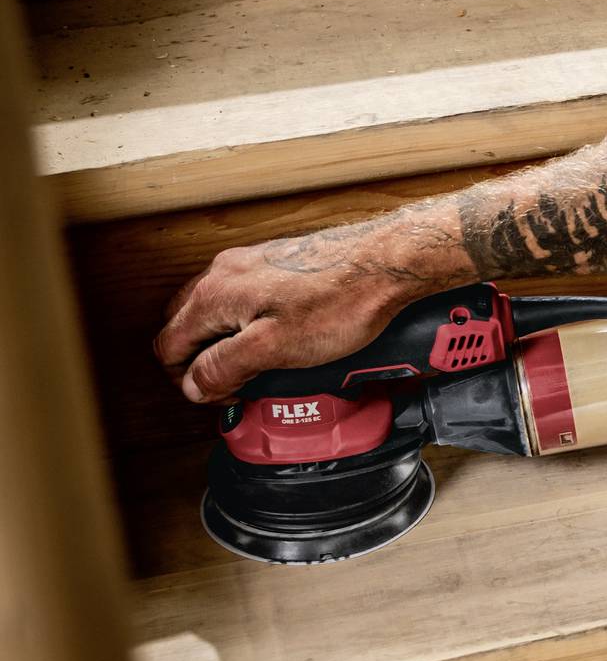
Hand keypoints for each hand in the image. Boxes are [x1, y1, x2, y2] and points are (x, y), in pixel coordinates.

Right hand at [154, 225, 419, 403]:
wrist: (384, 264)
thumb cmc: (339, 302)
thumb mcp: (273, 348)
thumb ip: (224, 367)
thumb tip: (191, 386)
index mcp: (214, 294)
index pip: (168, 345)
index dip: (187, 380)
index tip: (220, 396)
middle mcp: (223, 272)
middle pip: (184, 326)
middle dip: (199, 361)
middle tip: (231, 385)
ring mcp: (248, 264)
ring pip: (212, 312)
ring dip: (223, 343)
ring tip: (255, 367)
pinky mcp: (273, 264)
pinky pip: (241, 299)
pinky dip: (245, 324)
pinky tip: (274, 340)